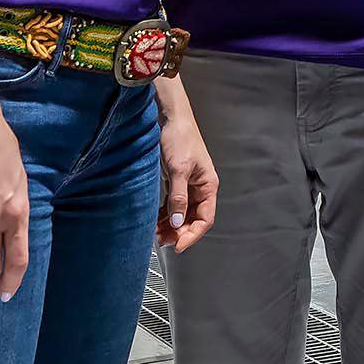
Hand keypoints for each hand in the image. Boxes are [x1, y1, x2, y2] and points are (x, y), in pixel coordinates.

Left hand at [156, 100, 218, 251]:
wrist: (171, 117)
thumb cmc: (181, 137)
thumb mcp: (178, 169)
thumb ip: (178, 197)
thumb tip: (178, 222)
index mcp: (208, 185)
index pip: (205, 219)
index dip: (193, 234)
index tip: (179, 245)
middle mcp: (200, 187)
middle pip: (193, 218)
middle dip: (179, 232)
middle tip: (164, 242)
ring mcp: (189, 185)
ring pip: (182, 213)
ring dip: (171, 225)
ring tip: (157, 234)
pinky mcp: (177, 181)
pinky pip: (173, 204)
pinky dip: (166, 214)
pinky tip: (156, 221)